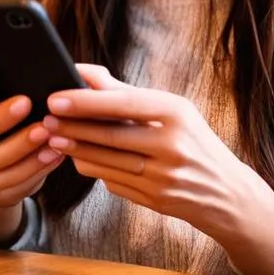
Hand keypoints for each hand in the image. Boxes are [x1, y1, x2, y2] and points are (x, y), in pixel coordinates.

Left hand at [43, 65, 257, 239]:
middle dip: (73, 126)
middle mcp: (173, 145)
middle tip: (46, 117)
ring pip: (107, 162)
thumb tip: (84, 73)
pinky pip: (114, 182)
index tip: (55, 96)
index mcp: (178, 113)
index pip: (124, 104)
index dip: (86, 101)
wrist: (227, 193)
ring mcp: (165, 177)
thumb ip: (126, 93)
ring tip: (54, 136)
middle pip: (111, 135)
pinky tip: (79, 157)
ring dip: (76, 149)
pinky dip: (93, 169)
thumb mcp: (171, 110)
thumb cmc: (193, 140)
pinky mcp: (156, 201)